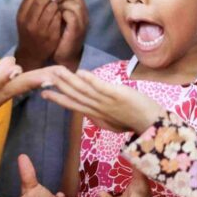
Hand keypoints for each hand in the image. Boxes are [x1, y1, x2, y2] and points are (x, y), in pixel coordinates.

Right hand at [14, 0, 60, 70]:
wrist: (31, 55)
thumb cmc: (28, 33)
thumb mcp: (23, 20)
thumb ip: (29, 7)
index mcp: (21, 17)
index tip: (42, 2)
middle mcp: (30, 23)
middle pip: (42, 0)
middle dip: (49, 0)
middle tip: (51, 5)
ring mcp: (41, 30)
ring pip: (52, 8)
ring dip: (55, 7)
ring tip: (55, 12)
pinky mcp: (52, 35)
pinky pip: (58, 18)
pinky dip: (59, 16)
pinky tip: (57, 20)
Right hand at [42, 67, 163, 133]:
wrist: (153, 124)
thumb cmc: (134, 122)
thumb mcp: (112, 124)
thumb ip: (100, 117)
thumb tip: (90, 113)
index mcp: (95, 114)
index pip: (73, 105)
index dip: (58, 98)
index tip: (43, 93)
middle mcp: (97, 108)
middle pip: (74, 96)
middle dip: (58, 86)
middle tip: (43, 77)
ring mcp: (106, 102)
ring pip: (83, 90)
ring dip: (69, 80)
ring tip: (57, 71)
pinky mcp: (117, 95)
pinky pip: (100, 87)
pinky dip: (89, 79)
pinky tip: (79, 72)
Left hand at [53, 0, 88, 69]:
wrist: (64, 57)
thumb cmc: (60, 39)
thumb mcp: (61, 21)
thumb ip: (60, 9)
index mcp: (80, 11)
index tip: (54, 1)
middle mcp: (84, 15)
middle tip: (54, 5)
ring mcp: (82, 23)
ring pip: (74, 4)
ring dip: (62, 6)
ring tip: (55, 12)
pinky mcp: (77, 30)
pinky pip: (71, 15)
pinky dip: (63, 14)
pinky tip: (57, 19)